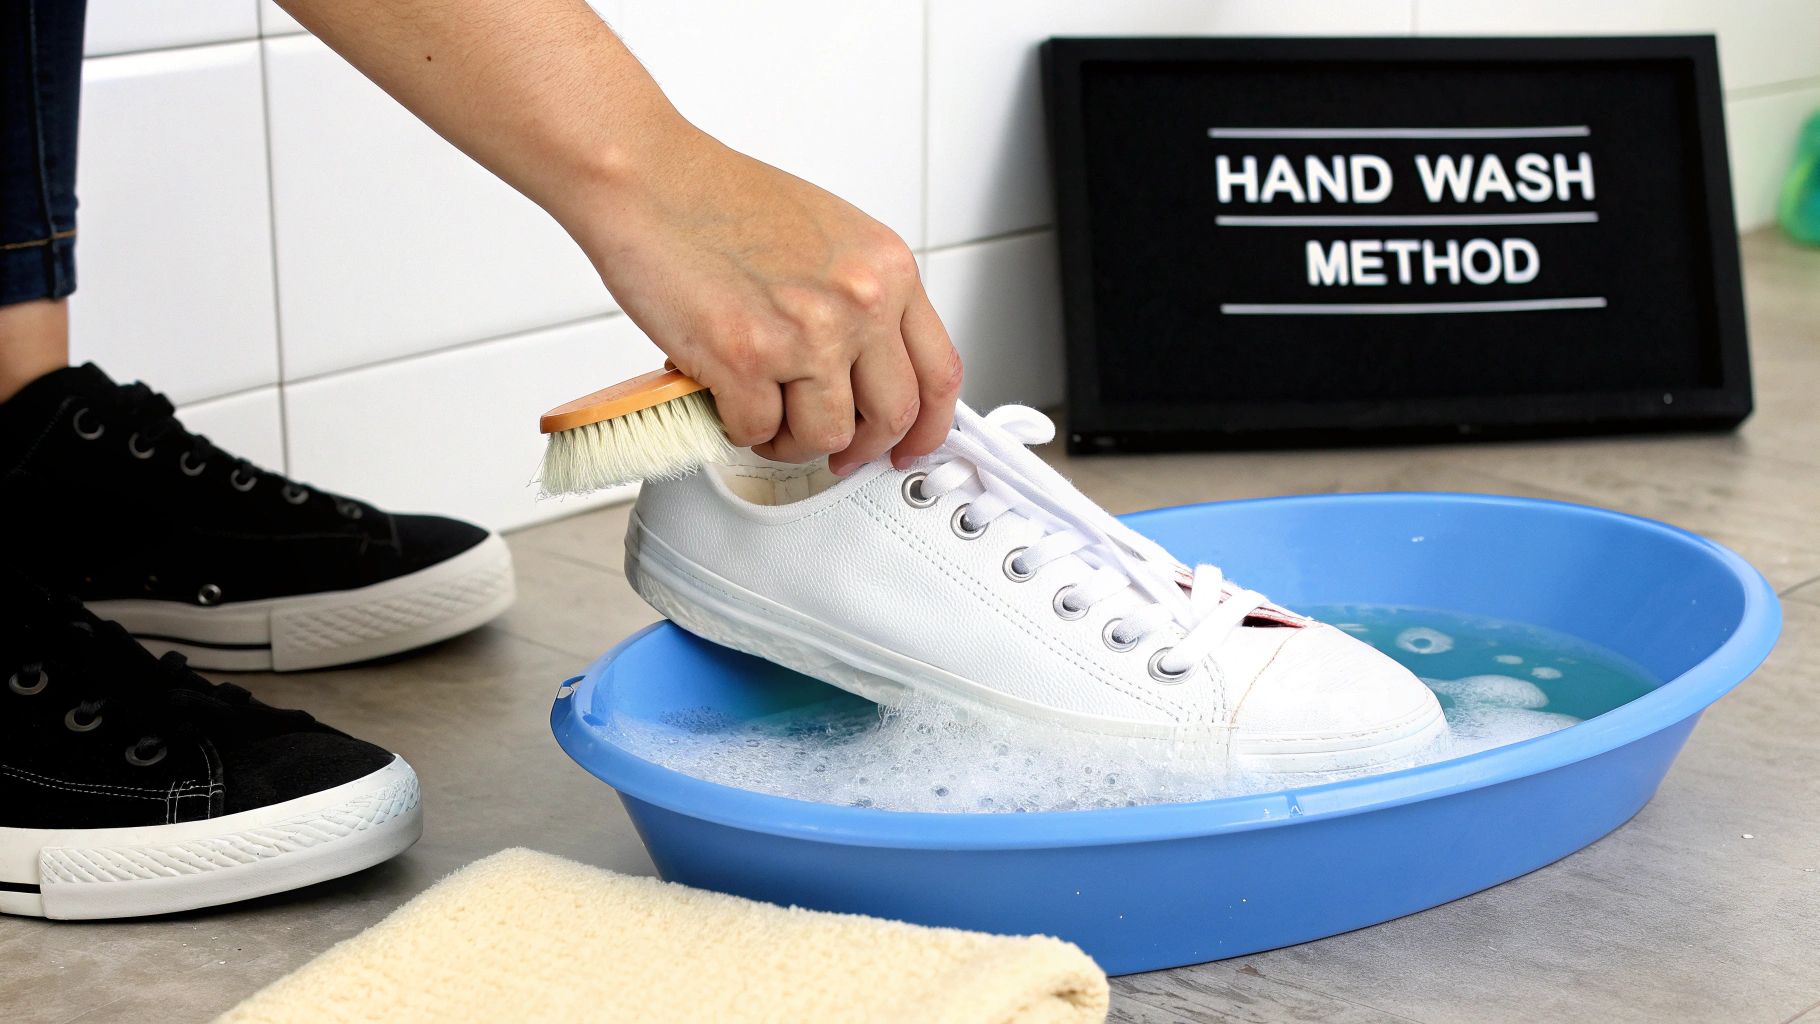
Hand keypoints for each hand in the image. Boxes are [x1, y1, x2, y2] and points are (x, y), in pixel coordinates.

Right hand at [567, 123, 961, 473]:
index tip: (908, 446)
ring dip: (791, 439)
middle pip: (891, 416)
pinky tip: (722, 396)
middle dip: (859, 446)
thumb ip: (861, 299)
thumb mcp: (830, 237)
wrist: (646, 176)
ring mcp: (806, 334)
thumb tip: (870, 369)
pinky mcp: (746, 359)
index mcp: (886, 269)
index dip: (926, 427)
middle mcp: (859, 301)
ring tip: (763, 412)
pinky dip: (737, 426)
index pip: (938, 372)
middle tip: (834, 450)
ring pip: (826, 435)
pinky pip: (757, 432)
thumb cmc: (718, 198)